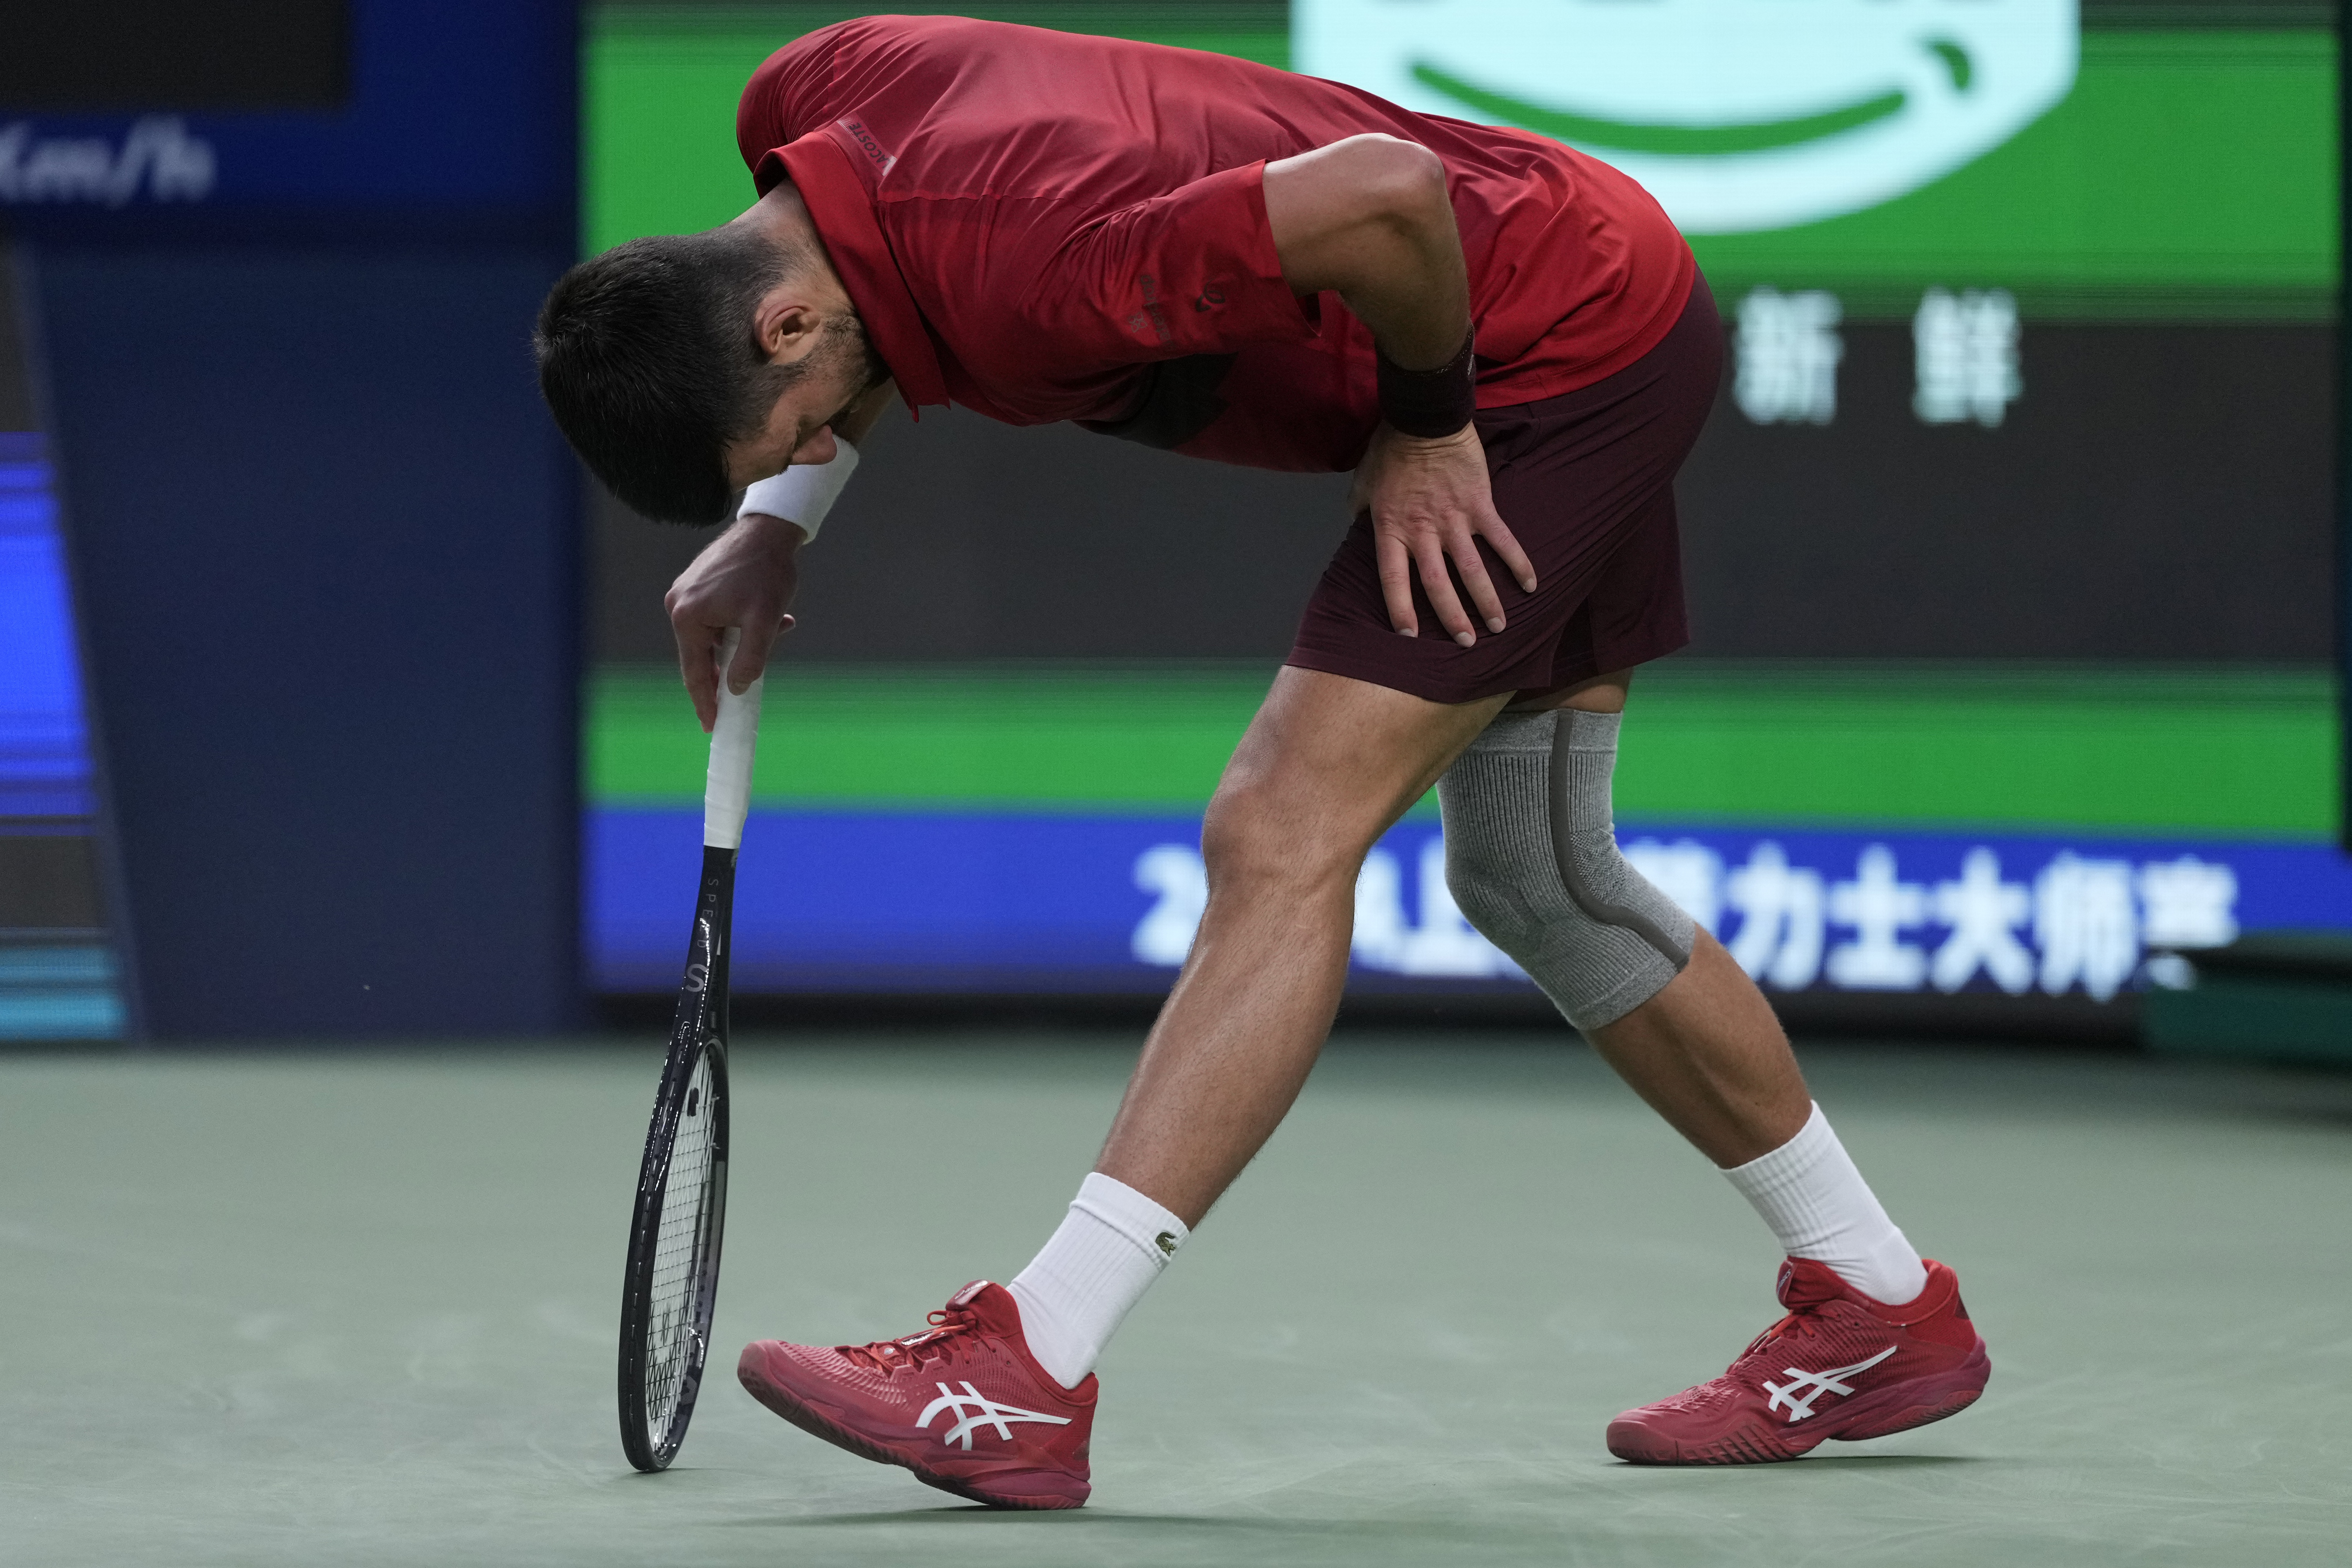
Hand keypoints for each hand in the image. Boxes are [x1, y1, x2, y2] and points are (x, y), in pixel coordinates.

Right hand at [664, 513, 805, 730]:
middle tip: (748, 691)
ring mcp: (686, 594)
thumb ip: (750, 659)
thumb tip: (735, 690)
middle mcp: (678, 605)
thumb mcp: (764, 622)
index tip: (713, 726)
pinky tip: (773, 618)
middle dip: (731, 669)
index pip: (695, 672)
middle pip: (703, 655)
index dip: (705, 702)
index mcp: (687, 616)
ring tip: (776, 628)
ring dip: (742, 642)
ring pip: (714, 638)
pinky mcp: (698, 586)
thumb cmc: (767, 572)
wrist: (770, 530)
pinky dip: (740, 625)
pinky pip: (717, 620)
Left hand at [1348, 422, 1536, 645]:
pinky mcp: (1481, 506)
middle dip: (1452, 618)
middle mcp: (1423, 532)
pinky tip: (1531, 585)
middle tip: (1466, 643)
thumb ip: (1360, 511)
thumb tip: (1357, 527)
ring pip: (1472, 571)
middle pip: (1437, 585)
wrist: (1424, 417)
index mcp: (1392, 530)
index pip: (1393, 580)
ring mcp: (1454, 521)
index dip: (1400, 609)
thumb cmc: (1390, 450)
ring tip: (1500, 626)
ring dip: (1487, 601)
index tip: (1409, 635)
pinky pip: (1502, 540)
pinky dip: (1517, 563)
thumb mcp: (1363, 483)